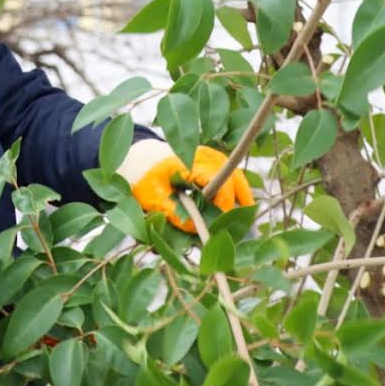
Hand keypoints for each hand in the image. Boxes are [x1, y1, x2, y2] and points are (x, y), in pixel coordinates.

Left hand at [117, 141, 253, 232]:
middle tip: (242, 224)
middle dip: (240, 200)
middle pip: (234, 177)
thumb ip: (172, 213)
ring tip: (246, 218)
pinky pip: (230, 174)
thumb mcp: (151, 197)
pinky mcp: (211, 161)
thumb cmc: (143, 176)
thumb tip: (196, 229)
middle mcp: (205, 156)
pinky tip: (238, 206)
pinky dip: (235, 189)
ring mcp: (210, 156)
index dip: (224, 206)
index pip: (219, 183)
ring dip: (242, 195)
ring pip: (235, 175)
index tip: (221, 226)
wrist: (138, 157)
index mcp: (190, 162)